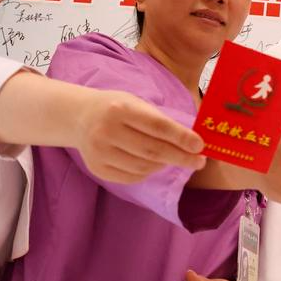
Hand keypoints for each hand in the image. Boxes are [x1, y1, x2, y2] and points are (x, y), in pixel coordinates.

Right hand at [72, 88, 206, 183]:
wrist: (80, 117)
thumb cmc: (117, 108)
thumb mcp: (136, 103)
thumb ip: (161, 121)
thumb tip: (193, 142)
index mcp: (120, 109)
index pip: (158, 126)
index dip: (181, 138)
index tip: (200, 146)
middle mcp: (106, 131)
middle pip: (153, 151)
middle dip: (181, 158)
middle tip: (199, 161)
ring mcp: (99, 152)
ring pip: (144, 167)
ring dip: (165, 165)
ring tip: (173, 158)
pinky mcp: (97, 168)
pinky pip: (132, 177)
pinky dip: (148, 172)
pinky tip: (153, 164)